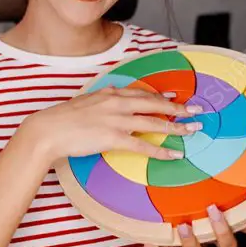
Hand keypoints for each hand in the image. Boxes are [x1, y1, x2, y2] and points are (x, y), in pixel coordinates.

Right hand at [24, 86, 202, 167]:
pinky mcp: (113, 137)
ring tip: (193, 131)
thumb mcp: (86, 102)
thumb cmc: (64, 119)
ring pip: (154, 122)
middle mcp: (117, 102)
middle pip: (155, 104)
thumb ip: (103, 101)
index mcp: (110, 92)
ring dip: (177, 127)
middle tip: (197, 111)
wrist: (48, 129)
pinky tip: (174, 154)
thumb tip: (113, 102)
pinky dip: (161, 150)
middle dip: (179, 108)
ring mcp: (116, 119)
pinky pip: (143, 144)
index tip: (175, 98)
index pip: (142, 93)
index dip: (161, 96)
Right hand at [142, 200, 245, 246]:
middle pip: (225, 245)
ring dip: (236, 224)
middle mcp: (221, 240)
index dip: (192, 243)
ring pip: (242, 236)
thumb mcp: (178, 232)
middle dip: (218, 230)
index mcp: (204, 244)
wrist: (221, 211)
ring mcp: (237, 232)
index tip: (183, 227)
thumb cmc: (193, 222)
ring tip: (224, 206)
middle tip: (210, 209)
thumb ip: (162, 239)